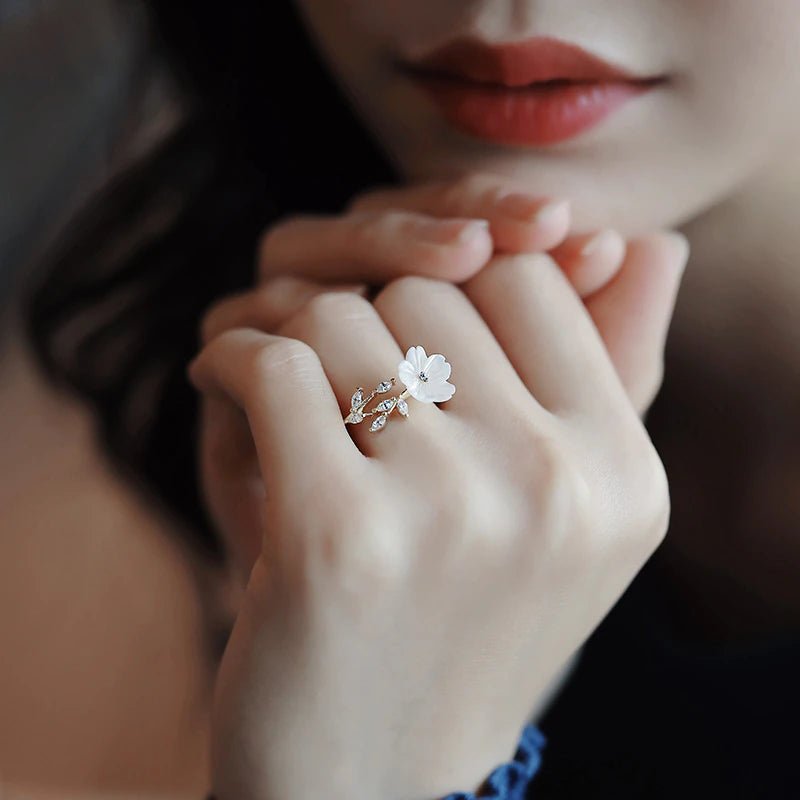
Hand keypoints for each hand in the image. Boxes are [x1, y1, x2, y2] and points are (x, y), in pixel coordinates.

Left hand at [187, 176, 688, 798]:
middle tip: (336, 371)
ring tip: (283, 386)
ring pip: (344, 316)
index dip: (454, 293)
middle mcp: (557, 486)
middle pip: (432, 289)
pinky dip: (230, 357)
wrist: (369, 779)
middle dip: (373, 317)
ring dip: (295, 336)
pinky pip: (273, 362)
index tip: (406, 328)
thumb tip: (652, 239)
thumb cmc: (457, 630)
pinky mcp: (338, 532)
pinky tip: (223, 381)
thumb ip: (608, 370)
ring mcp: (452, 508)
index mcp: (622, 476)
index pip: (527, 284)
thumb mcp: (556, 513)